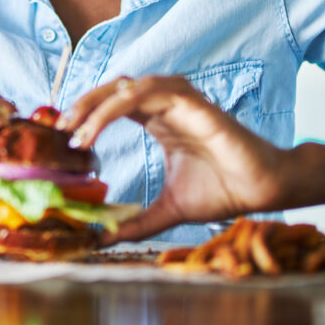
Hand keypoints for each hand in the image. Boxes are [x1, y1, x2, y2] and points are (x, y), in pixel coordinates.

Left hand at [58, 75, 290, 244]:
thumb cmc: (224, 191)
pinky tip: (97, 126)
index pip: (112, 103)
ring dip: (95, 105)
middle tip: (59, 129)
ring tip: (74, 132)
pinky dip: (117, 106)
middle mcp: (166, 104)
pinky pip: (148, 93)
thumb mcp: (167, 209)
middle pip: (113, 88)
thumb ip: (136, 221)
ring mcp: (180, 100)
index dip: (85, 113)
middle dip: (82, 105)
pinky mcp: (194, 104)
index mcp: (159, 120)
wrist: (265, 190)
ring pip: (126, 87)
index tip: (63, 138)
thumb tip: (102, 238)